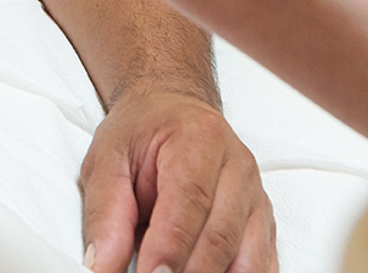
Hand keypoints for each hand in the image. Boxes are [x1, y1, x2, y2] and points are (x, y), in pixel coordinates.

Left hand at [80, 90, 276, 272]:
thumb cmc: (144, 132)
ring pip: (246, 260)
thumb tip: (104, 266)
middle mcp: (237, 167)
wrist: (173, 110)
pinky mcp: (263, 226)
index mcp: (199, 138)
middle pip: (220, 237)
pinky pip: (260, 268)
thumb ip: (105, 214)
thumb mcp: (107, 158)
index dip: (170, 247)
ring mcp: (255, 198)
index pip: (189, 201)